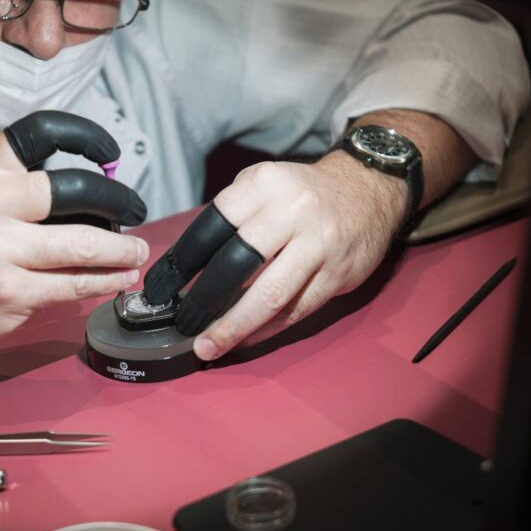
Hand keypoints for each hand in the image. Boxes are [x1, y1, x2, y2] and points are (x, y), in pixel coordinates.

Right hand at [0, 111, 148, 366]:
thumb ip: (15, 189)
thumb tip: (89, 193)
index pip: (40, 134)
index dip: (84, 136)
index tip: (109, 151)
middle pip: (76, 190)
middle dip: (118, 200)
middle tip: (136, 210)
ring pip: (84, 245)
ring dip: (122, 250)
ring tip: (137, 252)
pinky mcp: (10, 296)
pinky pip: (72, 286)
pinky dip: (103, 282)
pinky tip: (118, 279)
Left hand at [144, 153, 406, 360]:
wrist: (368, 190)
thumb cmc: (300, 194)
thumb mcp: (262, 184)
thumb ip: (230, 217)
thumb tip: (188, 267)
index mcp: (264, 186)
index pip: (212, 228)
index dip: (184, 262)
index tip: (162, 287)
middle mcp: (292, 213)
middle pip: (237, 264)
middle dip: (204, 300)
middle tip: (183, 323)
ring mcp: (318, 246)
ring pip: (270, 296)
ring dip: (234, 327)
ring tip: (208, 346)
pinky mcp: (338, 276)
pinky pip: (296, 311)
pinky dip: (266, 330)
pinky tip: (244, 339)